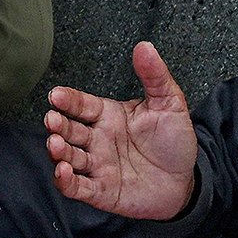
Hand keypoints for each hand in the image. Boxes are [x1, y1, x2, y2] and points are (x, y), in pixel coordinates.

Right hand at [44, 42, 197, 219]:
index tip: (56, 95)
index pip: (81, 105)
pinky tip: (62, 171)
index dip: (68, 100)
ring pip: (68, 157)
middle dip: (57, 125)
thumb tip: (144, 46)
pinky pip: (76, 187)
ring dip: (58, 151)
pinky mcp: (99, 192)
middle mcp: (97, 140)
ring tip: (55, 144)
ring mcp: (96, 166)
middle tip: (52, 119)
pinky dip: (65, 181)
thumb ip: (155, 76)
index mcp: (108, 117)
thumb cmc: (174, 142)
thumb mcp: (170, 104)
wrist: (186, 183)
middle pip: (69, 130)